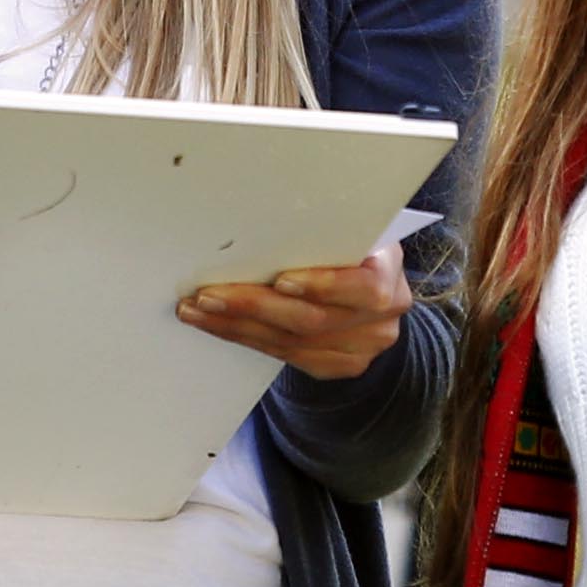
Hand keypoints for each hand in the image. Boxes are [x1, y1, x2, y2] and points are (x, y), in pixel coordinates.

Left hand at [180, 238, 409, 381]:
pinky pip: (283, 355)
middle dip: (254, 306)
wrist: (375, 296)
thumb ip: (325, 233)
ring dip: (236, 325)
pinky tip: (216, 324)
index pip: (364, 287)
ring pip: (290, 342)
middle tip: (208, 295)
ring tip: (198, 309)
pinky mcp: (334, 366)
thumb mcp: (352, 233)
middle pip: (312, 320)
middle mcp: (380, 321)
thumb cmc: (352, 249)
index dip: (323, 286)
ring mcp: (359, 350)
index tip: (282, 281)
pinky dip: (245, 337)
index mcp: (388, 276)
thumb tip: (261, 220)